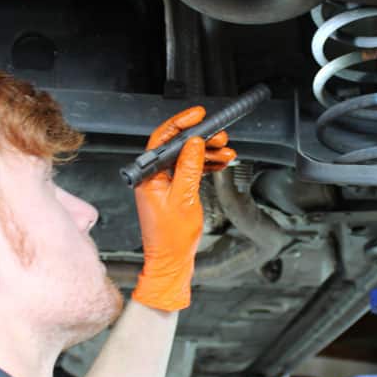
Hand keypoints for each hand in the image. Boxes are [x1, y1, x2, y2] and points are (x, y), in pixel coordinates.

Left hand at [132, 107, 235, 310]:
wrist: (171, 261)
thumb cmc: (171, 237)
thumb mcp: (184, 198)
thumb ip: (189, 168)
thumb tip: (195, 143)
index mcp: (149, 175)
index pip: (163, 139)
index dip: (182, 124)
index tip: (199, 115)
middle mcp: (155, 176)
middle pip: (178, 146)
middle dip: (201, 139)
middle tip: (220, 136)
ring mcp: (165, 183)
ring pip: (188, 157)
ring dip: (208, 153)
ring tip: (227, 152)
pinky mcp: (175, 190)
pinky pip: (192, 170)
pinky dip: (207, 166)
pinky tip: (221, 163)